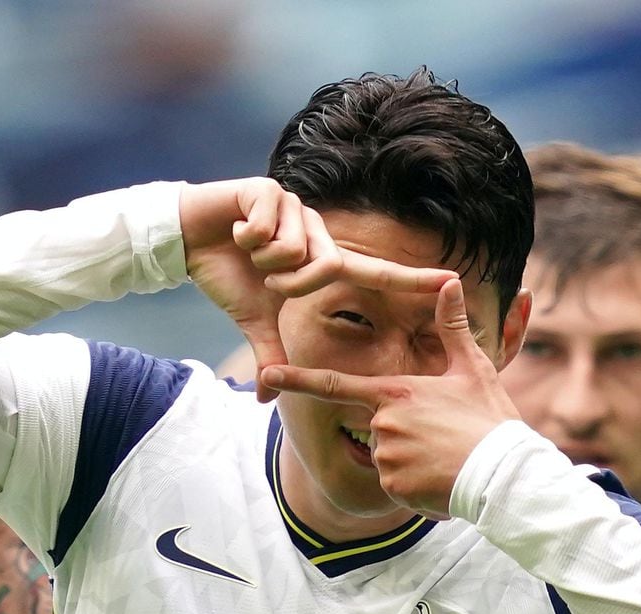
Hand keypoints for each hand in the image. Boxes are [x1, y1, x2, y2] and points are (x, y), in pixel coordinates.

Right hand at [179, 178, 455, 401]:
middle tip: (267, 279)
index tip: (452, 281)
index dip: (413, 278)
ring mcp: (296, 207)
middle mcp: (317, 231)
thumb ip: (270, 353)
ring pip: (297, 249)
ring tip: (248, 249)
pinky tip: (236, 229)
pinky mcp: (268, 190)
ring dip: (266, 260)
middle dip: (293, 283)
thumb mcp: (254, 321)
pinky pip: (269, 226)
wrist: (187, 240)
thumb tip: (265, 395)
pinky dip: (247, 236)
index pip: (376, 272)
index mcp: (321, 258)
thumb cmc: (228, 276)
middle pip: (329, 266)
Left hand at [261, 279, 520, 518]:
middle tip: (444, 437)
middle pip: (378, 427)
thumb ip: (452, 327)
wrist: (504, 472)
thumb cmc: (489, 417)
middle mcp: (383, 423)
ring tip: (447, 458)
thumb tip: (449, 283)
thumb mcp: (472, 368)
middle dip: (406, 434)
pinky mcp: (394, 487)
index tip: (266, 374)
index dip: (296, 379)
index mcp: (395, 392)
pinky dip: (416, 485)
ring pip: (387, 458)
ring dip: (412, 461)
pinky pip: (396, 485)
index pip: (334, 384)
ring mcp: (386, 457)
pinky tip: (442, 479)